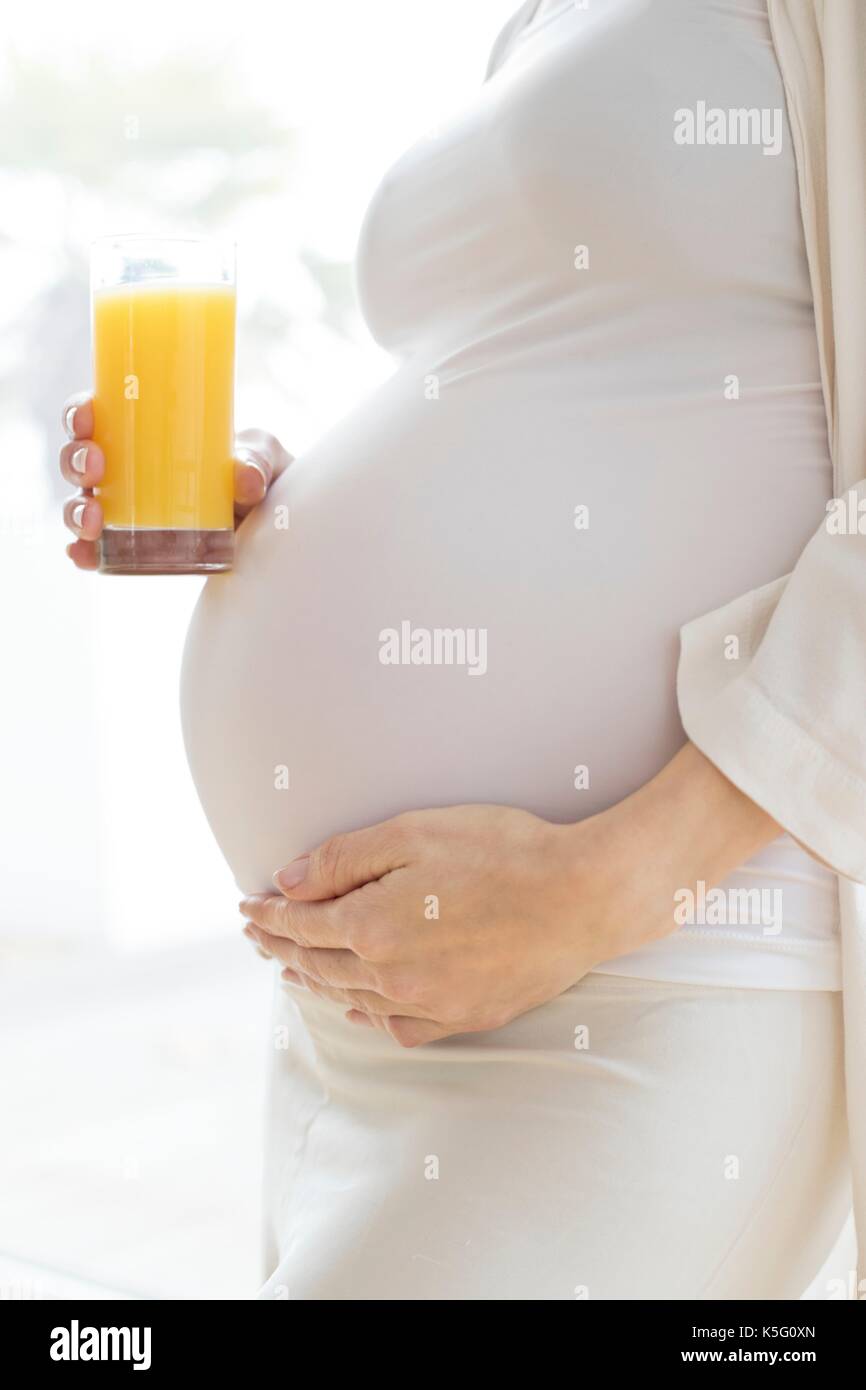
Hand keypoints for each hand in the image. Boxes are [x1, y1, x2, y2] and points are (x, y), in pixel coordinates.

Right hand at [59, 391, 292, 569]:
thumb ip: (258, 460)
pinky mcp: (135, 548)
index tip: (87, 418)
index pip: (98, 415)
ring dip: (75, 510)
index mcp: (145, 433)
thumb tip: (246, 481)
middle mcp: (126, 470)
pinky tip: (86, 557)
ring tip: (93, 521)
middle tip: (95, 470)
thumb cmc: (259, 474)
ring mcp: (126, 510)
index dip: (79, 414)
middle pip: (79, 459)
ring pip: (81, 503)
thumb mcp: (263, 456)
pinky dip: (84, 552)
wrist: (275, 524)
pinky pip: (98, 549)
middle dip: (75, 461)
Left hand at [240, 744, 779, 1047]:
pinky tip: (361, 1008)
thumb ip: (343, 858)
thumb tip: (286, 882)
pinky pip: (400, 1027)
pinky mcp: (467, 1015)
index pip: (300, 924)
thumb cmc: (503, 851)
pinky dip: (370, 1015)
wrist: (585, 896)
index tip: (246, 908)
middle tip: (258, 937)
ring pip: (353, 999)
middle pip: (319, 965)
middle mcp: (392, 975)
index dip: (268, 915)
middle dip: (282, 948)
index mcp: (372, 926)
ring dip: (316, 983)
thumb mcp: (414, 833)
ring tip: (294, 970)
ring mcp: (431, 1002)